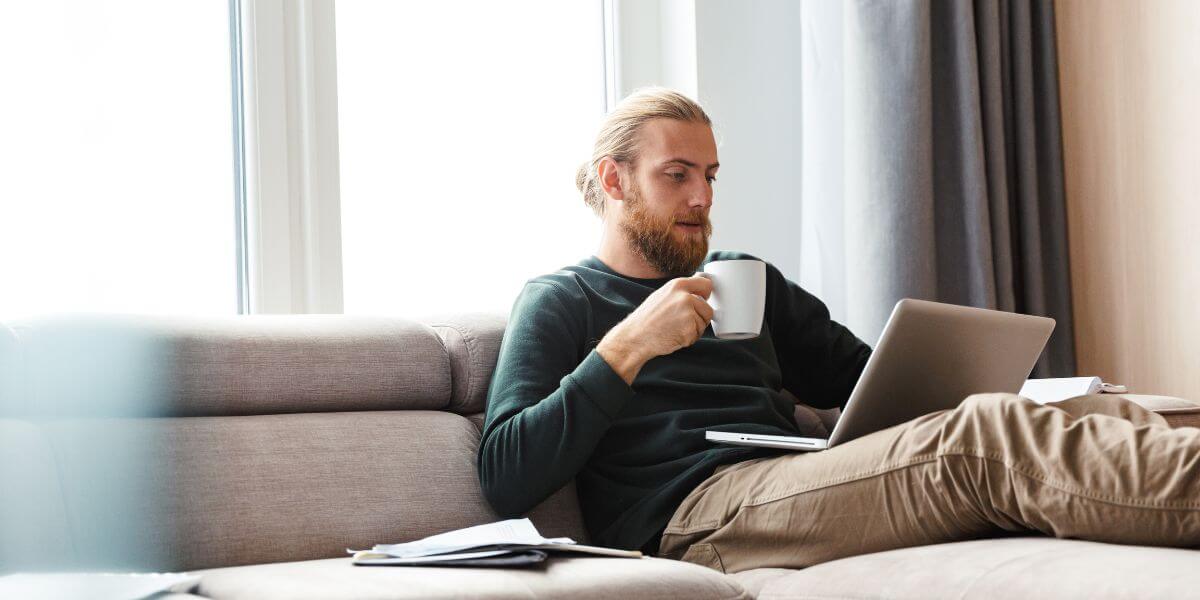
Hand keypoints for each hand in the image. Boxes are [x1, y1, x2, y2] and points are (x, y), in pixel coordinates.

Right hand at [596, 275, 713, 383]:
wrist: (635, 337)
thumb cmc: (647, 318)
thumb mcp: (662, 294)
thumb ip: (681, 290)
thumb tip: (701, 282)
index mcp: (678, 285)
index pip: (707, 284)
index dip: (705, 295)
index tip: (702, 300)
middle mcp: (685, 297)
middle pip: (708, 309)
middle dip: (699, 317)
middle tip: (680, 322)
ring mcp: (688, 314)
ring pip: (703, 323)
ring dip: (694, 329)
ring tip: (675, 328)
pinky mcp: (689, 330)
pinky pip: (697, 335)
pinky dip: (688, 339)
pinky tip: (674, 336)